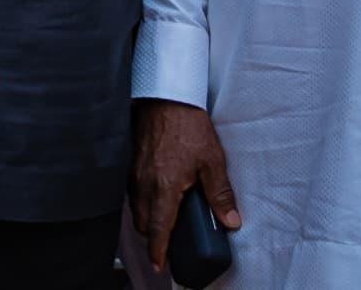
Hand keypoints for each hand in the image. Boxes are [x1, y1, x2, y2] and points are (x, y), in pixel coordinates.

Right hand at [131, 99, 239, 270]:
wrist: (164, 97)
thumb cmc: (187, 125)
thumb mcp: (213, 162)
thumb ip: (220, 194)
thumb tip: (230, 220)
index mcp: (165, 188)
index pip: (158, 228)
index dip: (157, 250)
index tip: (160, 263)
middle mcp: (144, 182)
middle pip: (142, 221)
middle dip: (152, 235)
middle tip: (166, 241)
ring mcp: (134, 171)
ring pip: (135, 206)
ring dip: (146, 217)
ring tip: (162, 219)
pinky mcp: (130, 160)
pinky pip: (131, 189)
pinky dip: (140, 199)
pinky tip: (154, 193)